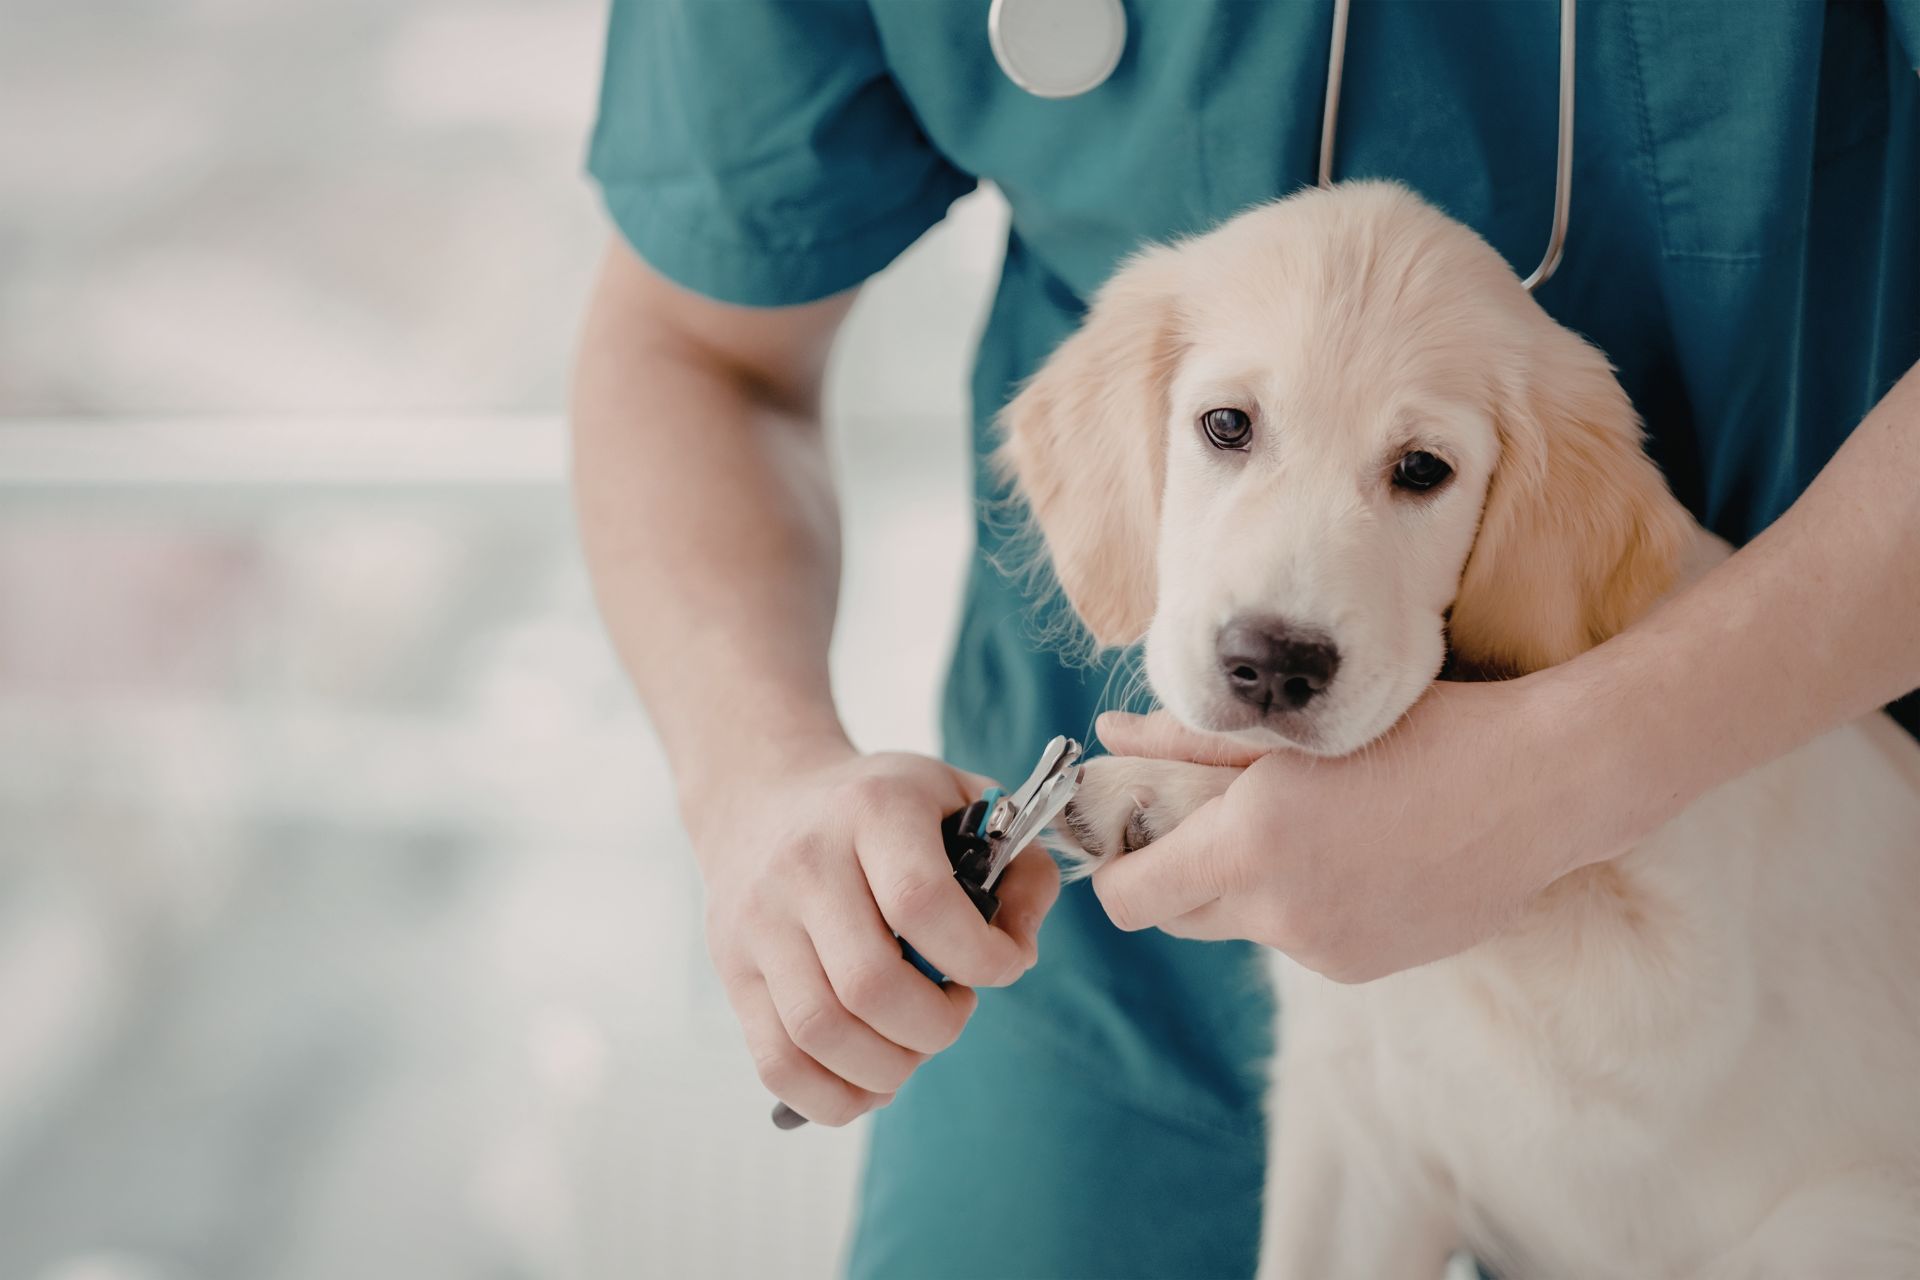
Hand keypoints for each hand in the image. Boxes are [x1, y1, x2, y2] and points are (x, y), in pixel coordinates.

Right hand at [686, 747, 1059, 1124]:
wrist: (761, 796)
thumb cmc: (879, 808)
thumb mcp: (960, 800)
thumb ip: (1021, 869)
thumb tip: (1019, 951)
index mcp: (873, 811)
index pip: (922, 902)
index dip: (980, 957)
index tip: (1003, 965)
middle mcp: (806, 863)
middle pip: (870, 985)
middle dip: (936, 1026)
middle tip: (954, 1009)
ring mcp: (760, 920)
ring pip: (820, 1033)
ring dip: (888, 1067)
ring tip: (914, 1043)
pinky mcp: (732, 969)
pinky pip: (777, 1063)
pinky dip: (832, 1096)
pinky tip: (869, 1080)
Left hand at [1088, 673, 1653, 982]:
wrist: (1542, 786)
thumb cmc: (1420, 733)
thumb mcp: (1293, 731)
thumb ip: (1185, 739)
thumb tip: (1109, 736)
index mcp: (1250, 849)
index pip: (1129, 899)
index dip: (1117, 866)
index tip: (1134, 830)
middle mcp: (1282, 914)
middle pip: (1177, 918)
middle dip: (1176, 872)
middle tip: (1208, 815)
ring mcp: (1327, 952)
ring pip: (1246, 925)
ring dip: (1249, 885)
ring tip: (1309, 822)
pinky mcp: (1367, 968)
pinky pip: (1303, 938)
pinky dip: (1305, 903)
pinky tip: (1357, 851)